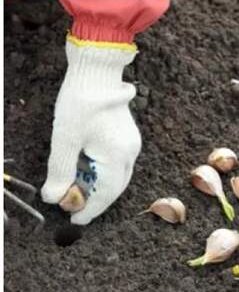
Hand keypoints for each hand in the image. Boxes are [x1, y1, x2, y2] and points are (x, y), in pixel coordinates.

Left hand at [41, 39, 140, 224]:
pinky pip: (117, 164)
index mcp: (117, 155)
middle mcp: (130, 153)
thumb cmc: (80, 100)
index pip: (105, 194)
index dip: (90, 210)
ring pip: (116, 177)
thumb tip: (53, 198)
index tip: (75, 221)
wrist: (97, 70)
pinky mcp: (127, 137)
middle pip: (114, 188)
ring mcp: (131, 144)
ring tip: (75, 188)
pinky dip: (101, 172)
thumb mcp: (64, 138)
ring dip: (96, 186)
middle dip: (94, 200)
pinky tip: (85, 169)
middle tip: (72, 207)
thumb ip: (59, 171)